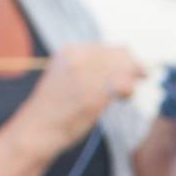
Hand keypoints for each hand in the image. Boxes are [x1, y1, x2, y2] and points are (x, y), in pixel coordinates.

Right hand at [18, 42, 144, 158]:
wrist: (38, 127)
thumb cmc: (55, 106)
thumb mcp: (65, 75)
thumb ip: (86, 66)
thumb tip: (117, 65)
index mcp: (70, 51)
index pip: (111, 48)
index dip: (125, 60)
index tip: (129, 72)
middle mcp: (78, 59)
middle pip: (122, 56)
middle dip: (133, 68)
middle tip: (137, 80)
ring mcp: (85, 76)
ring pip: (125, 69)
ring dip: (132, 80)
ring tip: (125, 94)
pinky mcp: (92, 96)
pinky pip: (123, 85)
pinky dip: (128, 91)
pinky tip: (123, 98)